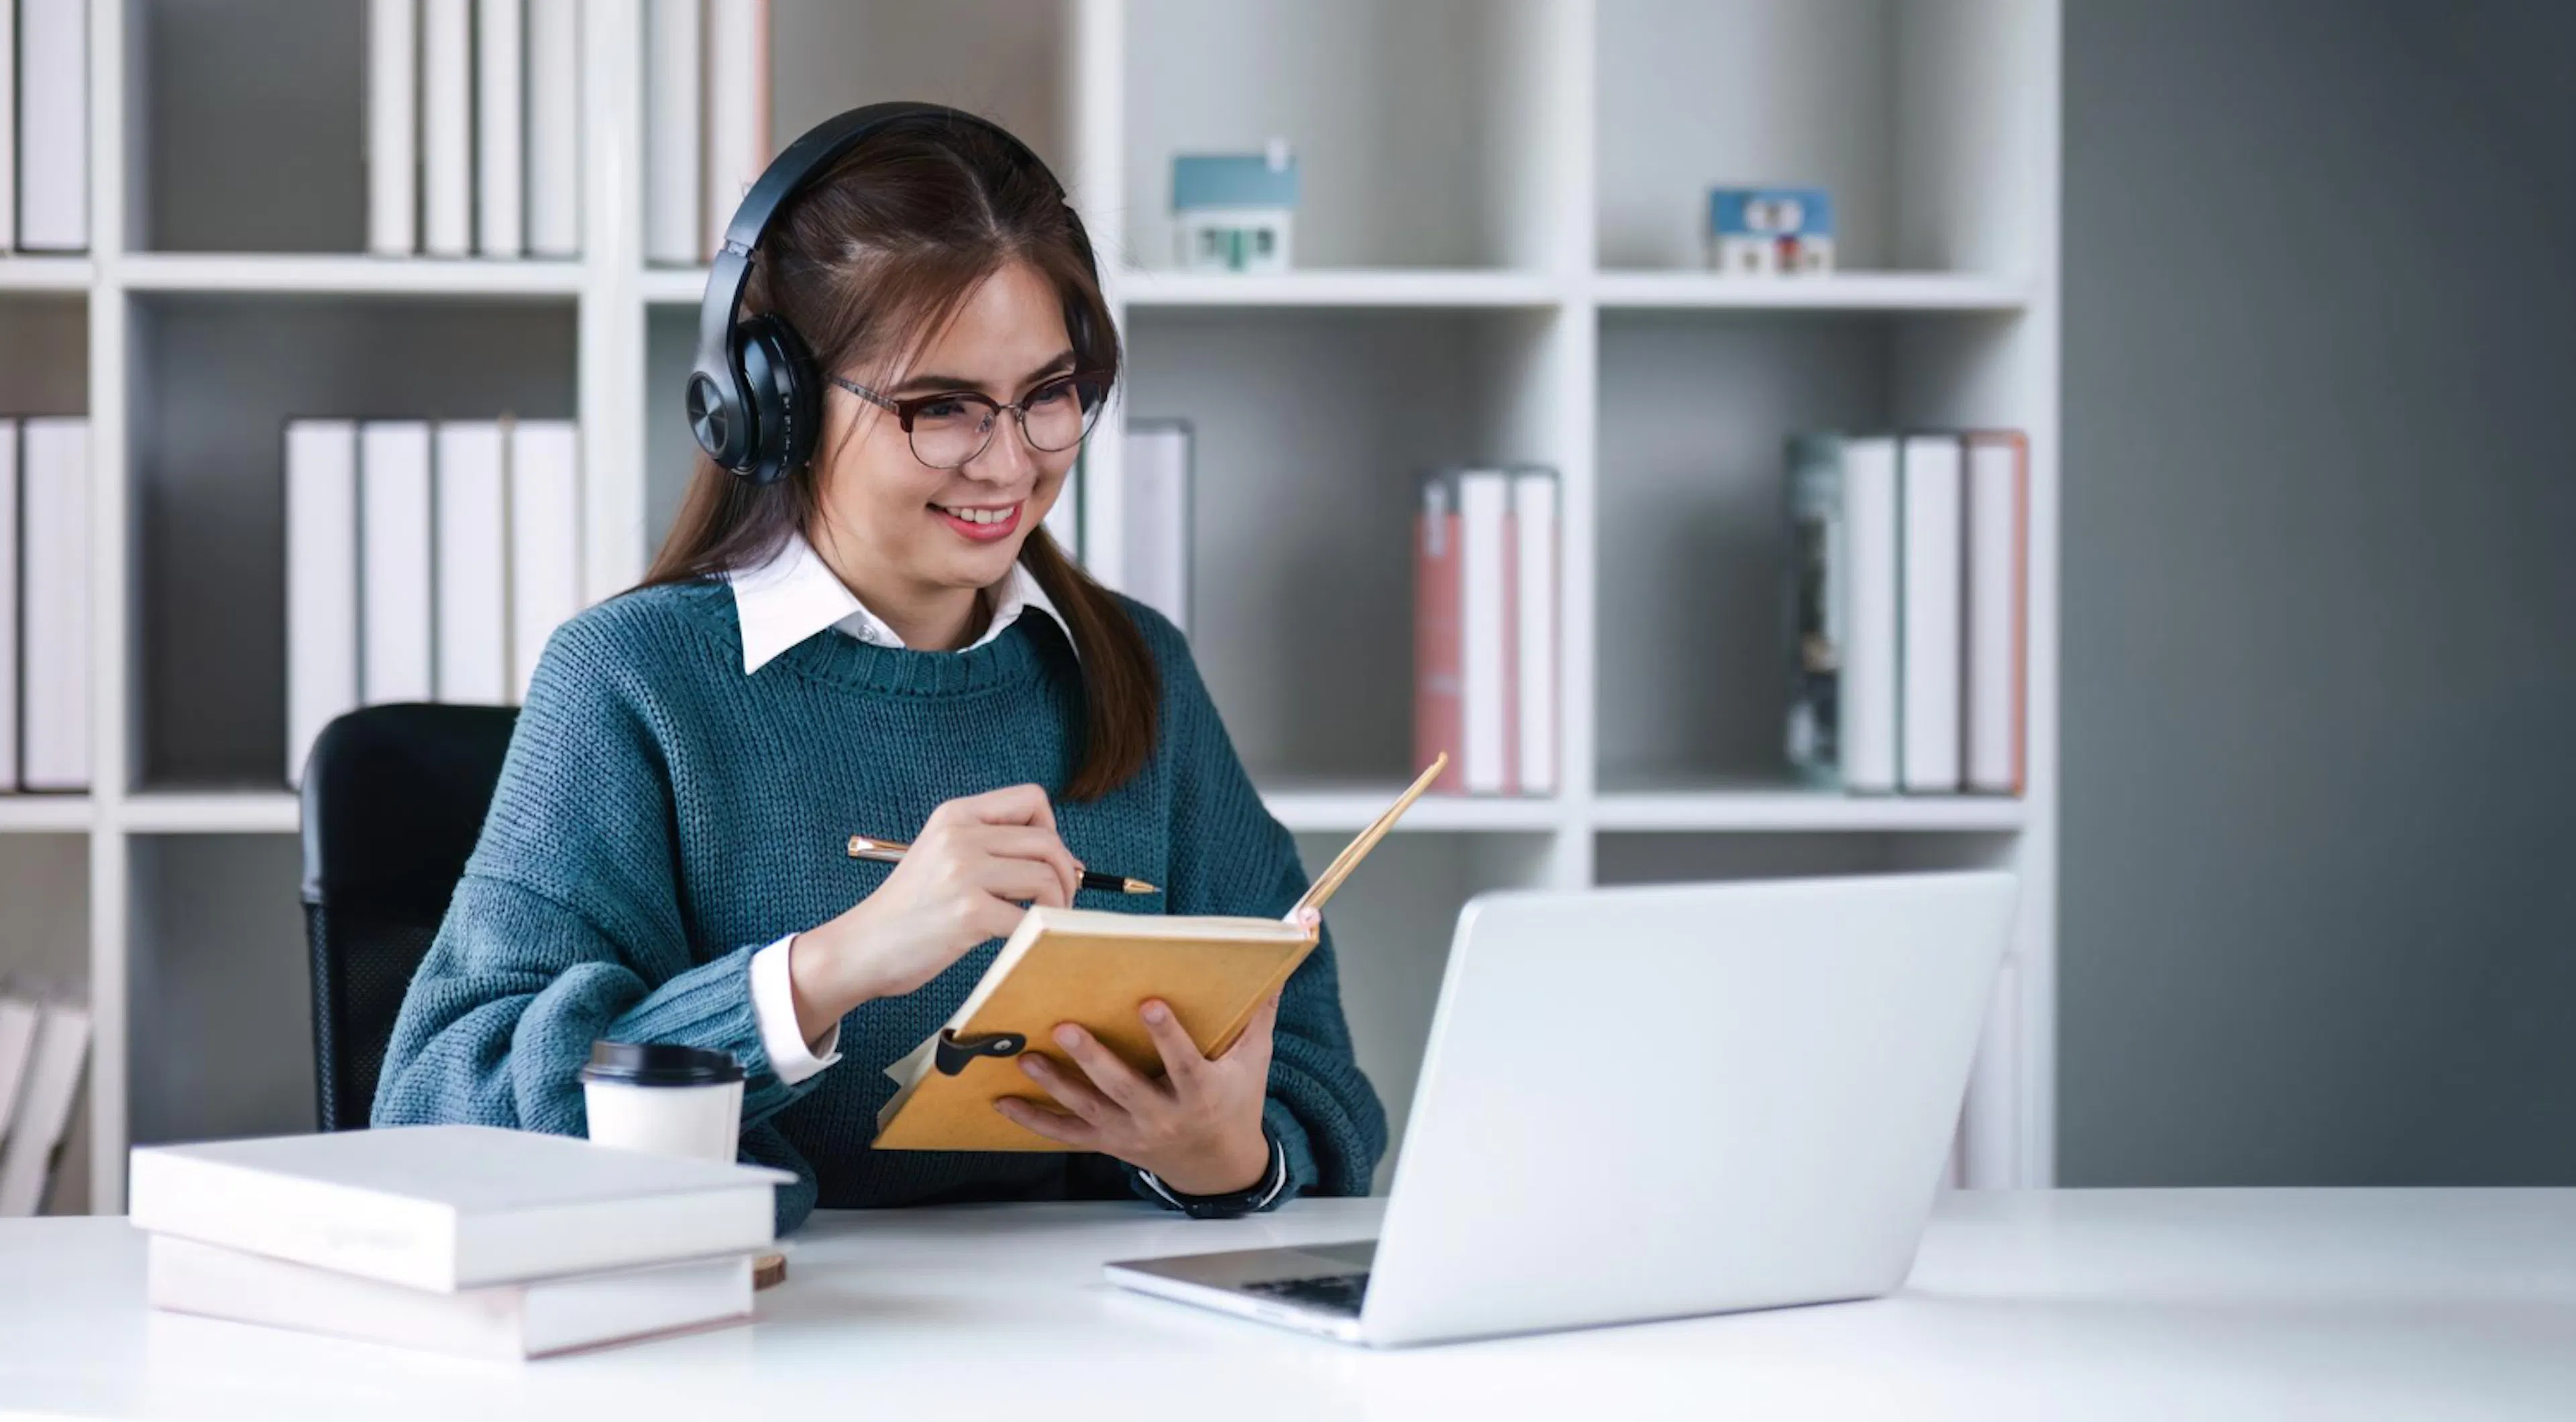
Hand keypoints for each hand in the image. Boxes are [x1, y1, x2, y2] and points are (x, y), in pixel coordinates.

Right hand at [788, 785, 1081, 1041]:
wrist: (861, 947)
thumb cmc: (910, 909)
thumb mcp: (941, 854)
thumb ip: (989, 844)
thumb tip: (1064, 858)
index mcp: (955, 814)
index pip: (1031, 798)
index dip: (1052, 830)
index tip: (1047, 861)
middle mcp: (959, 836)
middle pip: (1047, 841)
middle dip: (1067, 873)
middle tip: (1061, 899)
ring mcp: (963, 873)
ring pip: (1045, 877)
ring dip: (1058, 903)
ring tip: (1046, 920)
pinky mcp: (968, 913)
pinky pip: (1029, 918)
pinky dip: (1038, 931)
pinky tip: (1023, 938)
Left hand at [995, 992, 1281, 1196]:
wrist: (1218, 1165)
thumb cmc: (1235, 1102)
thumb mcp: (1253, 1061)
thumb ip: (1259, 1014)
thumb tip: (1276, 967)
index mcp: (1200, 1094)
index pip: (1183, 1064)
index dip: (1167, 1036)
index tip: (1149, 1004)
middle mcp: (1162, 1118)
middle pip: (1124, 1088)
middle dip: (1093, 1059)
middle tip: (1066, 1028)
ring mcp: (1131, 1133)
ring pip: (1089, 1109)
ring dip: (1055, 1084)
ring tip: (1026, 1058)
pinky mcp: (1109, 1142)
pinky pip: (1067, 1134)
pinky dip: (1034, 1120)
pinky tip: (1005, 1101)